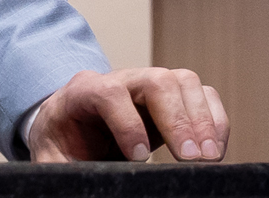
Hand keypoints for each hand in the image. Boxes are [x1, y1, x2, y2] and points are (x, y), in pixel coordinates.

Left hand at [28, 67, 227, 162]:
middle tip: (190, 159)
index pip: (108, 93)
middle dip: (176, 119)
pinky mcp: (172, 97)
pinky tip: (214, 151)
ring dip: (202, 120)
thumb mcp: (54, 159)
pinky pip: (202, 94)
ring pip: (183, 81)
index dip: (127, 123)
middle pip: (155, 80)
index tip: (139, 158)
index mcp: (82, 92)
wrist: (69, 126)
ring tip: (207, 158)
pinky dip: (215, 121)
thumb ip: (64, 170)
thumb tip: (81, 188)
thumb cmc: (62, 145)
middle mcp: (119, 80)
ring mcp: (148, 85)